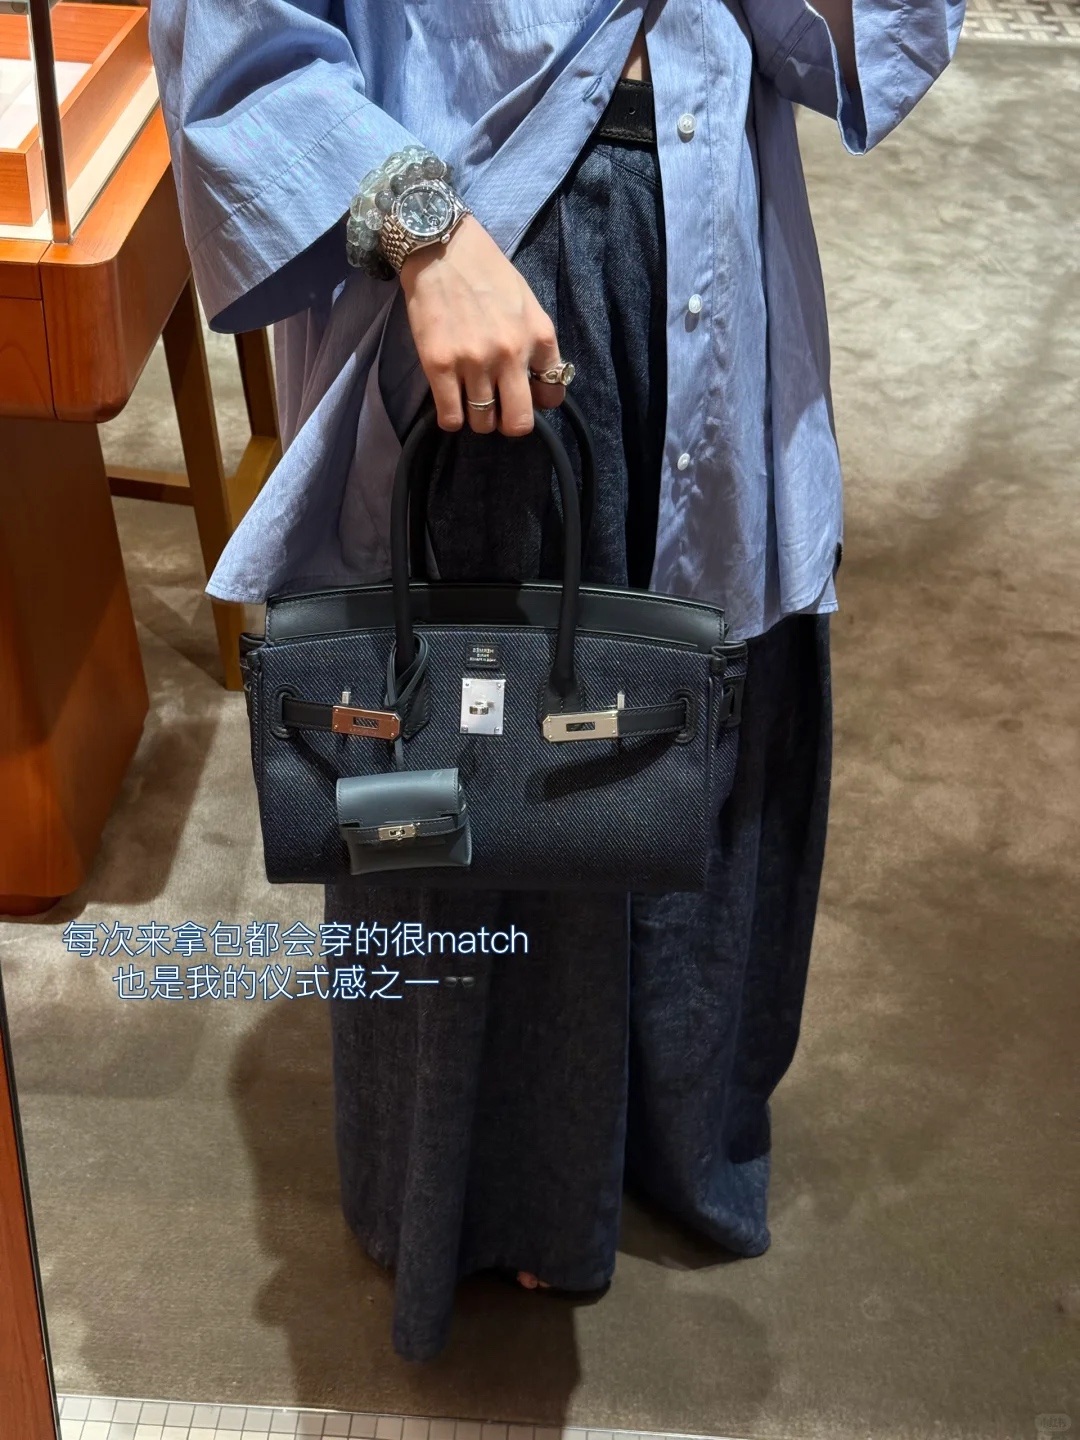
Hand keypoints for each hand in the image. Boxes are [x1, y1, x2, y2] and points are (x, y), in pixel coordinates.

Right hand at [399, 214, 566, 435]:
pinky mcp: (439, 365)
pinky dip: (451, 418)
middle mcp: (510, 353)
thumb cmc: (487, 273)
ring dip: (477, 418)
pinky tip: (450, 402)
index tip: (523, 394)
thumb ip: (537, 344)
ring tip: (469, 398)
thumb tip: (539, 387)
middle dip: (508, 422)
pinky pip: (451, 418)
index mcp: (539, 337)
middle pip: (518, 423)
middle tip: (496, 410)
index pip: (551, 395)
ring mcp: (473, 361)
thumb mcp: (528, 303)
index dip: (537, 401)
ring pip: (482, 423)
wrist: (441, 248)